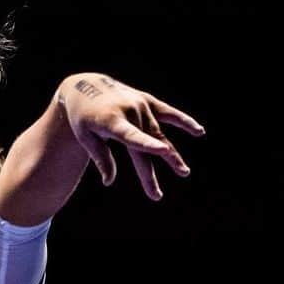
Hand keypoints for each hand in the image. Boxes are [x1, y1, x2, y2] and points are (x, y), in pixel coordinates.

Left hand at [57, 73, 203, 200]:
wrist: (85, 87)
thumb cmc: (83, 118)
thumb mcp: (86, 137)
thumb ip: (101, 158)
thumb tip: (109, 182)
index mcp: (112, 121)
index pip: (132, 136)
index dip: (147, 144)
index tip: (162, 150)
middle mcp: (130, 111)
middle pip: (145, 145)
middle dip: (150, 172)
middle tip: (157, 195)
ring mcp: (141, 105)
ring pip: (158, 135)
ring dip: (170, 156)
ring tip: (184, 173)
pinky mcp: (148, 100)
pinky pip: (169, 113)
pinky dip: (184, 121)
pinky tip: (199, 132)